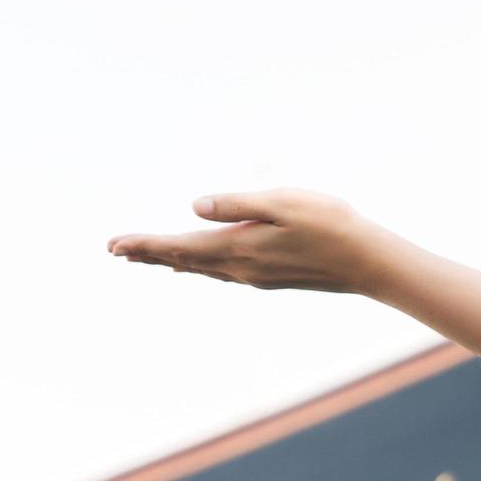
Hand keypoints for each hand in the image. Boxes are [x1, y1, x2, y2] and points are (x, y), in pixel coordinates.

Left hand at [107, 189, 402, 295]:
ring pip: (201, 268)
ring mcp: (254, 276)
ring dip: (171, 261)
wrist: (366, 263)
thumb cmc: (330, 225)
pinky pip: (220, 272)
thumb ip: (238, 204)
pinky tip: (196, 265)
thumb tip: (195, 205)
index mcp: (238, 247)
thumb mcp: (283, 202)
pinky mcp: (268, 277)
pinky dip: (198, 265)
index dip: (145, 244)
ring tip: (148, 258)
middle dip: (150, 254)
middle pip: (184, 260)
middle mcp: (240, 268)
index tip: (115, 245)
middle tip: (117, 252)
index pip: (179, 245)